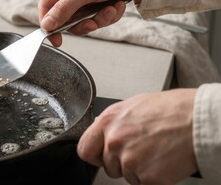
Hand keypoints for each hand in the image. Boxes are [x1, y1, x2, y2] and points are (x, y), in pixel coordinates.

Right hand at [38, 0, 140, 45]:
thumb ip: (64, 9)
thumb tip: (47, 24)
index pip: (46, 5)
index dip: (50, 23)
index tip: (56, 39)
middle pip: (65, 17)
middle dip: (83, 22)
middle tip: (92, 22)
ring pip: (82, 21)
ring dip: (98, 19)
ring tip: (110, 9)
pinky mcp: (96, 3)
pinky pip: (96, 19)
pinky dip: (108, 16)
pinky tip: (116, 5)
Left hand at [78, 89, 197, 184]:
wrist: (198, 120)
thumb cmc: (172, 109)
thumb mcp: (133, 106)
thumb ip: (114, 122)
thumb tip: (105, 131)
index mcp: (108, 122)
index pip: (85, 149)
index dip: (94, 155)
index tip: (101, 157)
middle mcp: (114, 141)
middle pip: (108, 166)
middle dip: (122, 162)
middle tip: (142, 150)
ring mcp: (130, 160)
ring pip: (127, 176)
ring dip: (139, 169)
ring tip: (156, 151)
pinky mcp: (147, 177)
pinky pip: (143, 183)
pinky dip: (154, 178)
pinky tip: (163, 161)